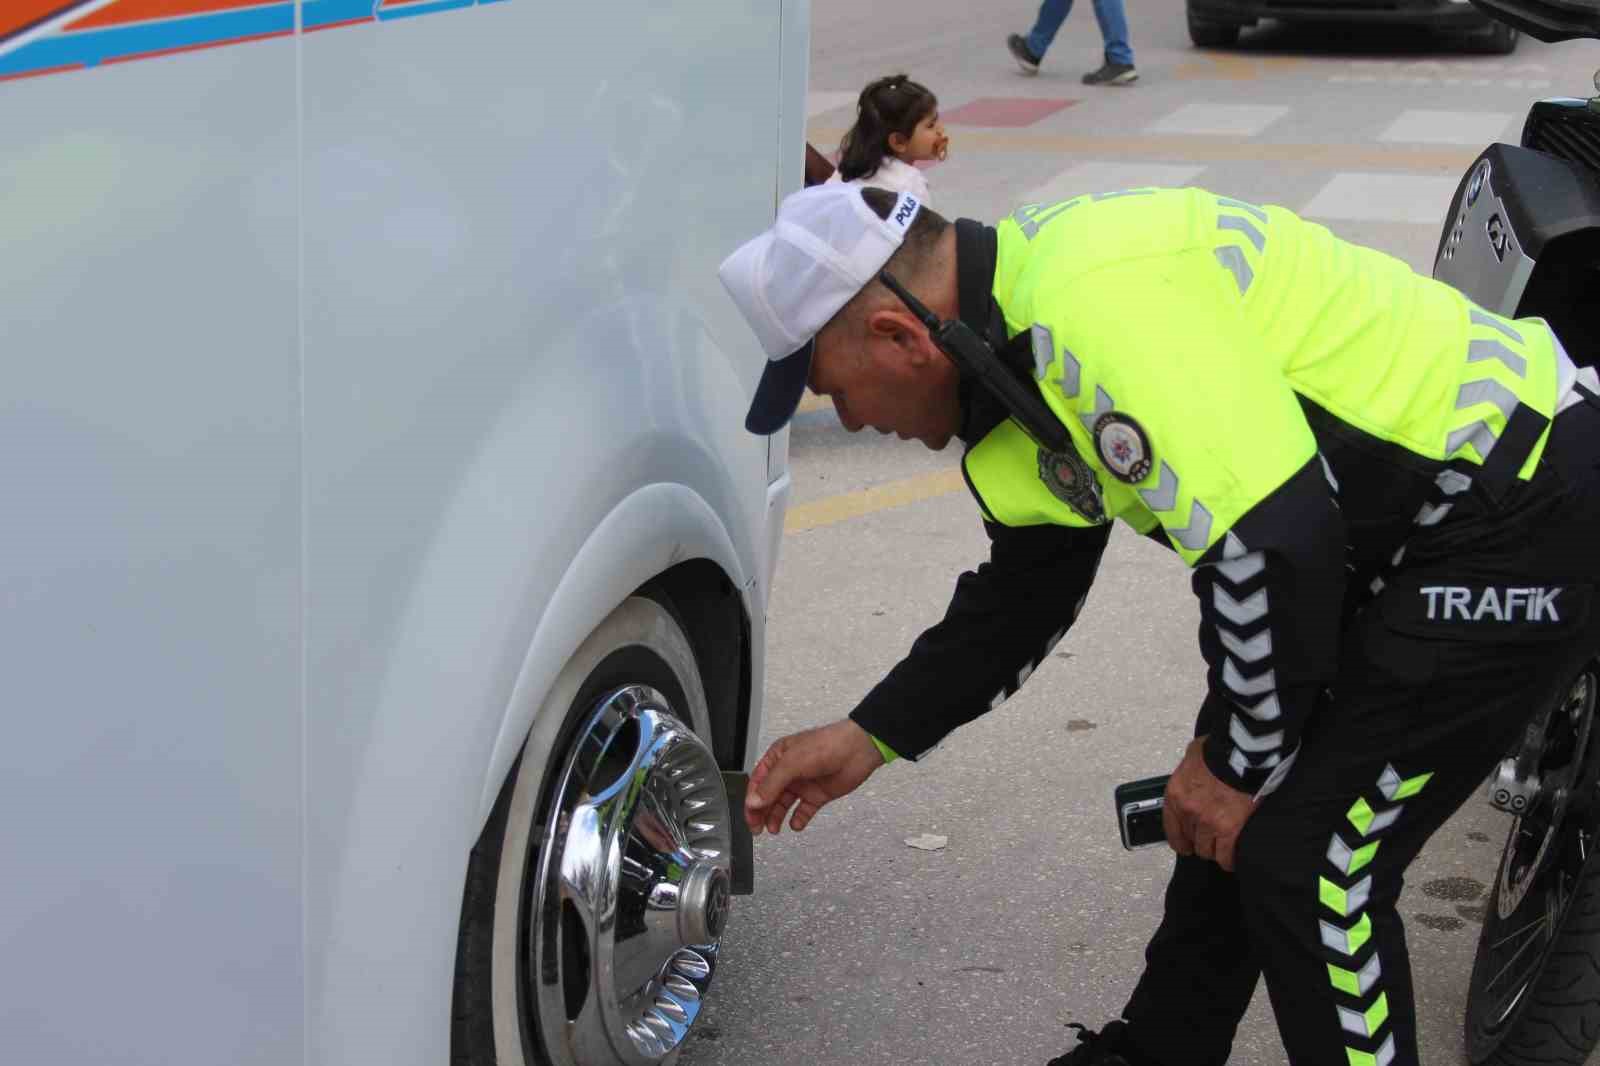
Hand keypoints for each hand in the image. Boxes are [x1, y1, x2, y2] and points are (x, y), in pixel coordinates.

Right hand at [745, 719, 884, 834]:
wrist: (858, 750)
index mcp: (778, 757)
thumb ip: (772, 784)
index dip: (752, 799)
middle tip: (758, 828)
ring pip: (783, 804)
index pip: (758, 782)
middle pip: (768, 795)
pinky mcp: (818, 794)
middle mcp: (789, 770)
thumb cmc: (827, 745)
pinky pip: (804, 810)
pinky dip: (798, 819)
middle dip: (761, 812)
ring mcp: (803, 783)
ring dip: (776, 817)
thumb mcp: (792, 763)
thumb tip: (754, 801)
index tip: (751, 814)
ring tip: (774, 829)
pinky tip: (796, 824)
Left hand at [1162, 737, 1256, 870]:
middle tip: (1209, 841)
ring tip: (1222, 848)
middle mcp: (1188, 812)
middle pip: (1191, 840)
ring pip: (1207, 850)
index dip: (1179, 840)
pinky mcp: (1229, 830)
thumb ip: (1189, 769)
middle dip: (1200, 841)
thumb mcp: (1193, 755)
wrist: (1240, 756)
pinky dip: (1229, 860)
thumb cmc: (1219, 751)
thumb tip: (1194, 768)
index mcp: (1175, 795)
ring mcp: (1208, 823)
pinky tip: (1232, 859)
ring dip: (1214, 850)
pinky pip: (1226, 856)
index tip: (1184, 844)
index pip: (1171, 828)